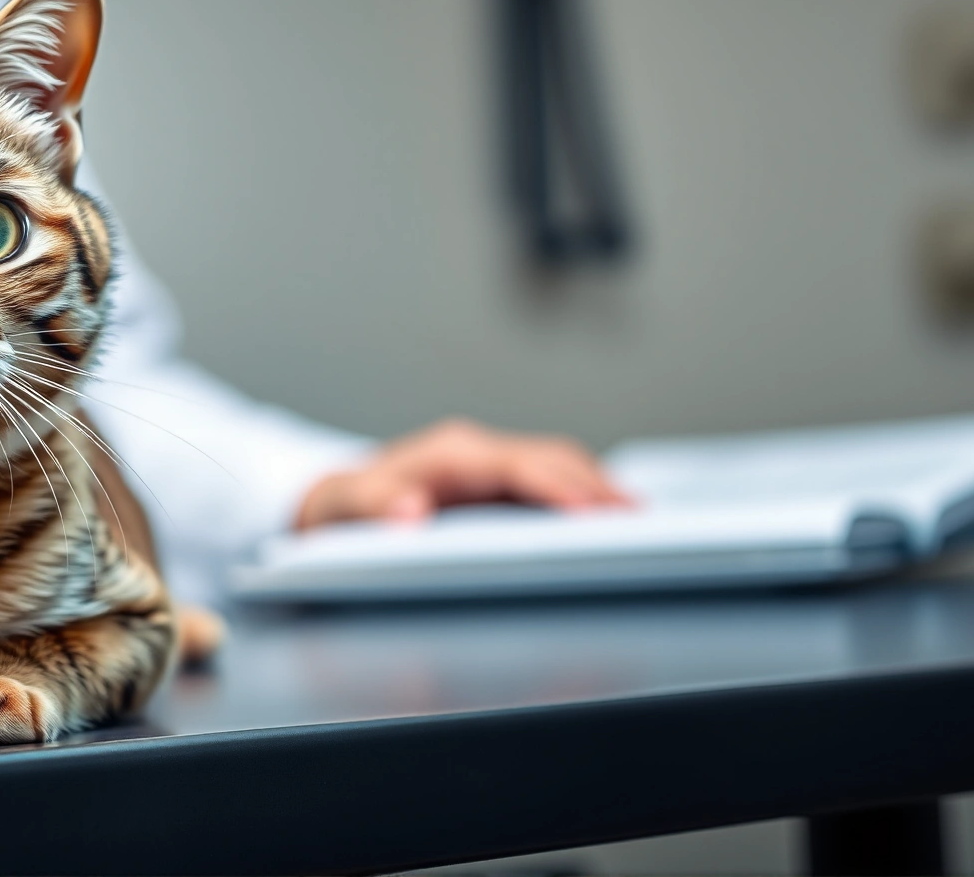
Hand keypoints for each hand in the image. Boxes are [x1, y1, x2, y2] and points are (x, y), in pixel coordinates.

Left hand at [295, 419, 630, 530]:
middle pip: (550, 459)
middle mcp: (473, 449)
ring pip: (557, 462)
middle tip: (639, 523)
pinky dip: (583, 491)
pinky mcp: (494, 476)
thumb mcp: (344, 510)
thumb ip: (372, 507)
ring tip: (638, 520)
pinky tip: (608, 514)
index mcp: (447, 454)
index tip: (592, 513)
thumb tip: (409, 511)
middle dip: (596, 487)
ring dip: (597, 486)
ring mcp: (487, 460)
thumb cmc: (342, 508)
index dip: (556, 488)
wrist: (334, 499)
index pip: (515, 467)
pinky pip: (548, 476)